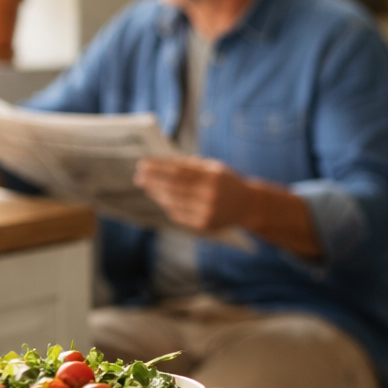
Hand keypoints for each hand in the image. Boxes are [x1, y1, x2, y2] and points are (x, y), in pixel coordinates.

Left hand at [134, 156, 252, 232]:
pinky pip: (179, 215)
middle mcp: (210, 195)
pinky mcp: (204, 225)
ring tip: (147, 187)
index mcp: (212, 177)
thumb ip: (192, 165)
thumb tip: (164, 163)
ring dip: (157, 194)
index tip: (143, 164)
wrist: (248, 206)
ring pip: (173, 202)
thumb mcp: (215, 168)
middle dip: (153, 181)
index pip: (178, 171)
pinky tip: (161, 199)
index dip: (159, 168)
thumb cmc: (227, 183)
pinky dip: (167, 206)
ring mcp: (206, 212)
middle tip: (139, 177)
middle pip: (173, 187)